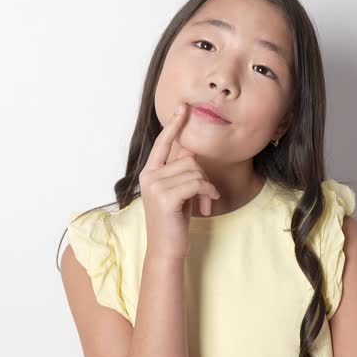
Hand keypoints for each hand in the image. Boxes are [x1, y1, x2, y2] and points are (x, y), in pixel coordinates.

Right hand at [139, 103, 220, 259]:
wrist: (167, 248)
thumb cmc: (174, 220)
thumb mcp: (178, 191)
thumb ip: (179, 171)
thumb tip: (189, 152)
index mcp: (150, 172)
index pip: (163, 143)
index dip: (174, 124)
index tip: (183, 107)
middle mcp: (149, 176)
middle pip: (189, 159)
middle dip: (203, 177)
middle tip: (207, 196)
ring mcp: (155, 186)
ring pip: (195, 170)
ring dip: (207, 188)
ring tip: (205, 204)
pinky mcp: (165, 197)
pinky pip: (196, 182)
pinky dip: (208, 192)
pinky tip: (208, 206)